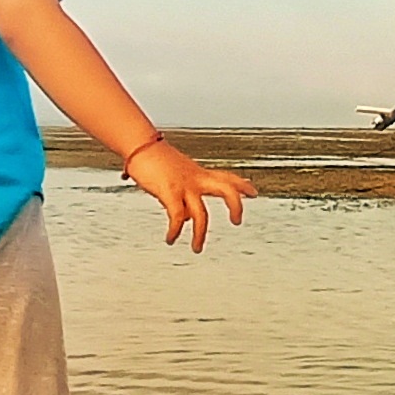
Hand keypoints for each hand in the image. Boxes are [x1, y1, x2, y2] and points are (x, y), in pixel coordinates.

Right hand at [124, 141, 254, 250]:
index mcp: (199, 173)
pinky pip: (178, 217)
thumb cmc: (154, 158)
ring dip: (200, 234)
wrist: (140, 145)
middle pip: (226, 190)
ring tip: (197, 248)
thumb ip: (185, 196)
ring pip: (202, 214)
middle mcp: (196, 179)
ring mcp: (184, 185)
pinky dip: (175, 231)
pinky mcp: (170, 192)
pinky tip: (171, 238)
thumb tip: (188, 218)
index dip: (242, 185)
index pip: (227, 177)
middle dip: (236, 205)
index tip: (253, 192)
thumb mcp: (176, 175)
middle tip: (237, 221)